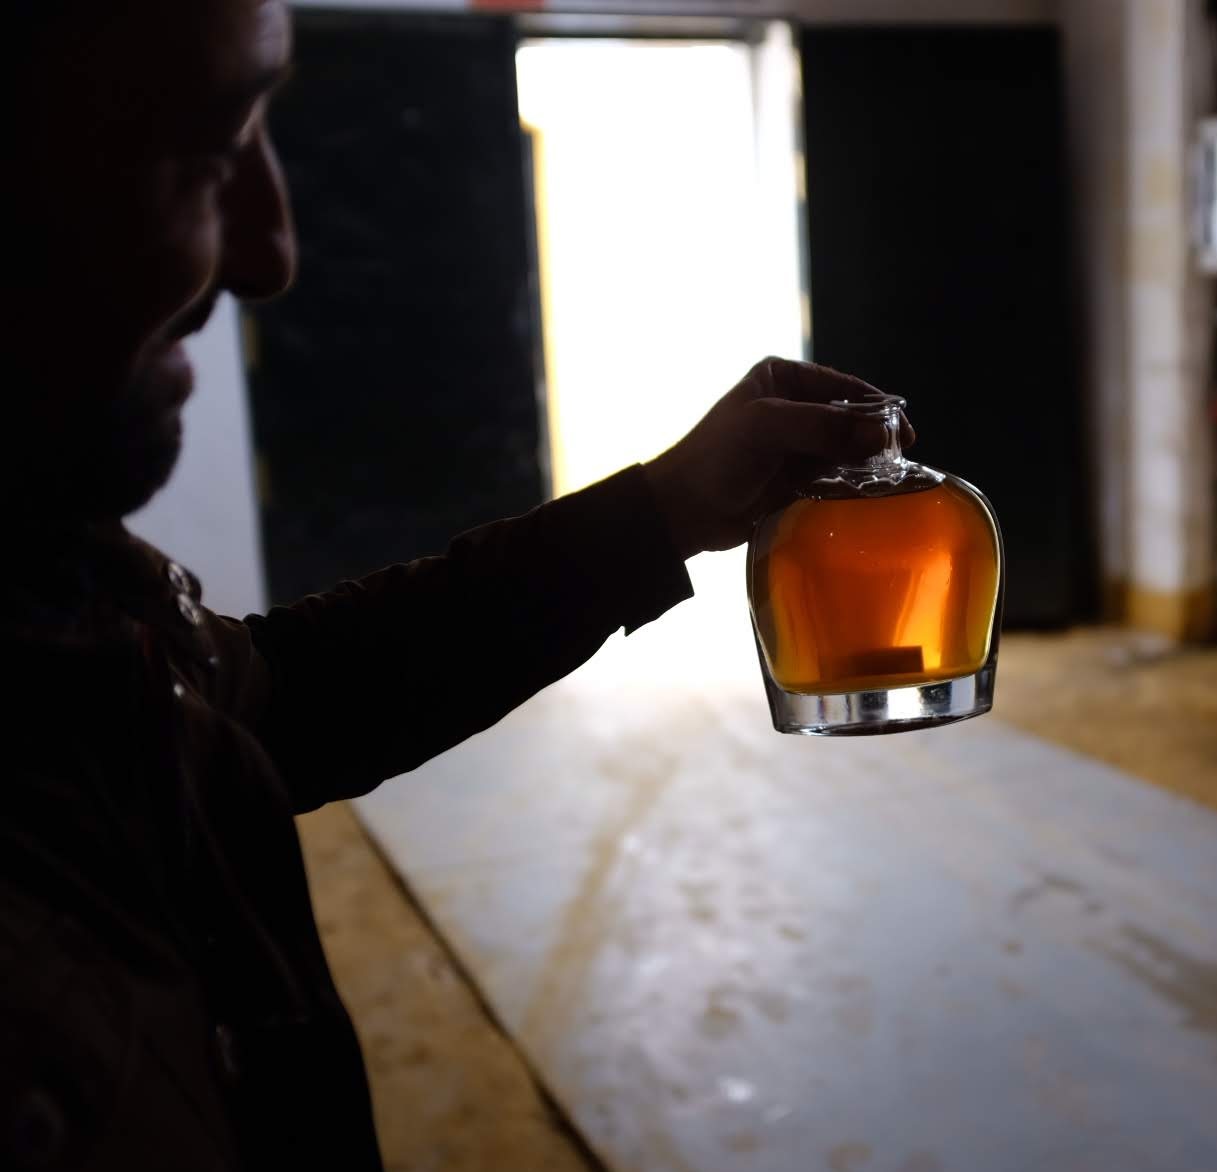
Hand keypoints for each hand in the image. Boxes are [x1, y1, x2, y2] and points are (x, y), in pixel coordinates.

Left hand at [642, 357, 913, 558]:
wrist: (685, 509)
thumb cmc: (718, 458)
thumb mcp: (769, 427)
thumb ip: (825, 426)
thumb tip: (881, 434)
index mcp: (782, 379)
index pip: (843, 387)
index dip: (876, 407)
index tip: (903, 432)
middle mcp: (792, 407)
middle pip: (848, 419)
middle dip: (872, 437)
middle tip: (899, 460)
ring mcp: (794, 444)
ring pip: (844, 450)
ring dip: (863, 464)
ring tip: (886, 480)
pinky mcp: (794, 478)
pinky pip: (833, 477)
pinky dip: (848, 484)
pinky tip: (864, 495)